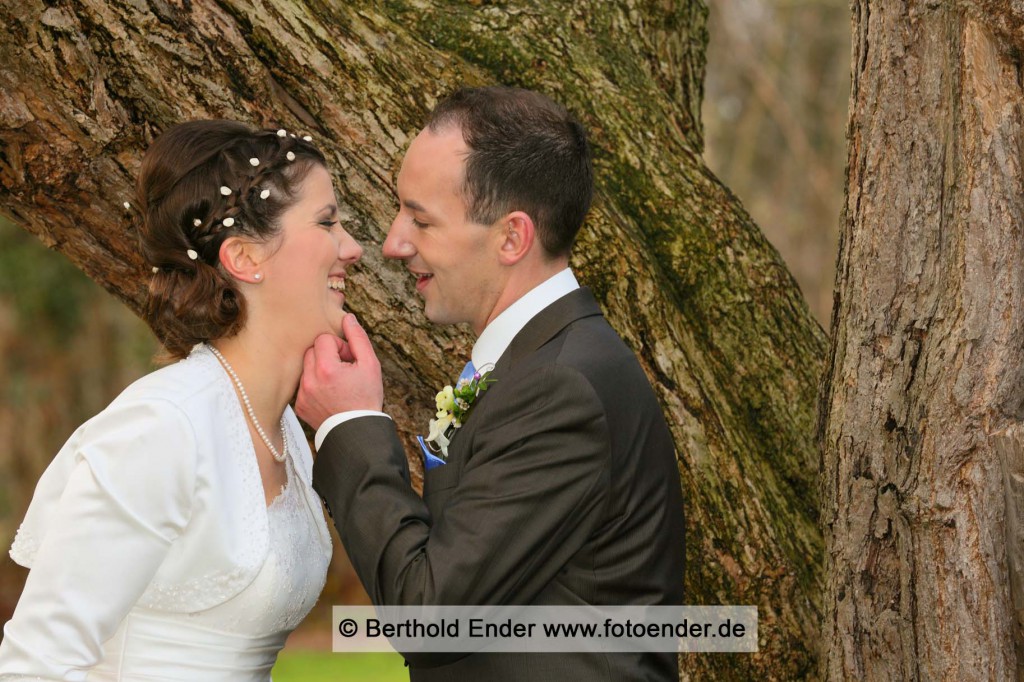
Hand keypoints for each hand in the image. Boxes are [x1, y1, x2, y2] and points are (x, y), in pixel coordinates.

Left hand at [296, 314, 383, 429]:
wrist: (358, 432)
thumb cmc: (367, 397)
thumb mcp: (371, 365)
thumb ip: (358, 338)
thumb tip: (348, 317)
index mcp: (326, 368)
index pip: (323, 339)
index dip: (339, 347)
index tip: (349, 360)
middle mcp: (309, 381)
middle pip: (311, 351)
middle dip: (327, 355)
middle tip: (344, 370)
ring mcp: (302, 394)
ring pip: (306, 366)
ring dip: (320, 369)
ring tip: (337, 383)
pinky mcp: (299, 406)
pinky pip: (303, 384)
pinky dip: (315, 385)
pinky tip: (329, 395)